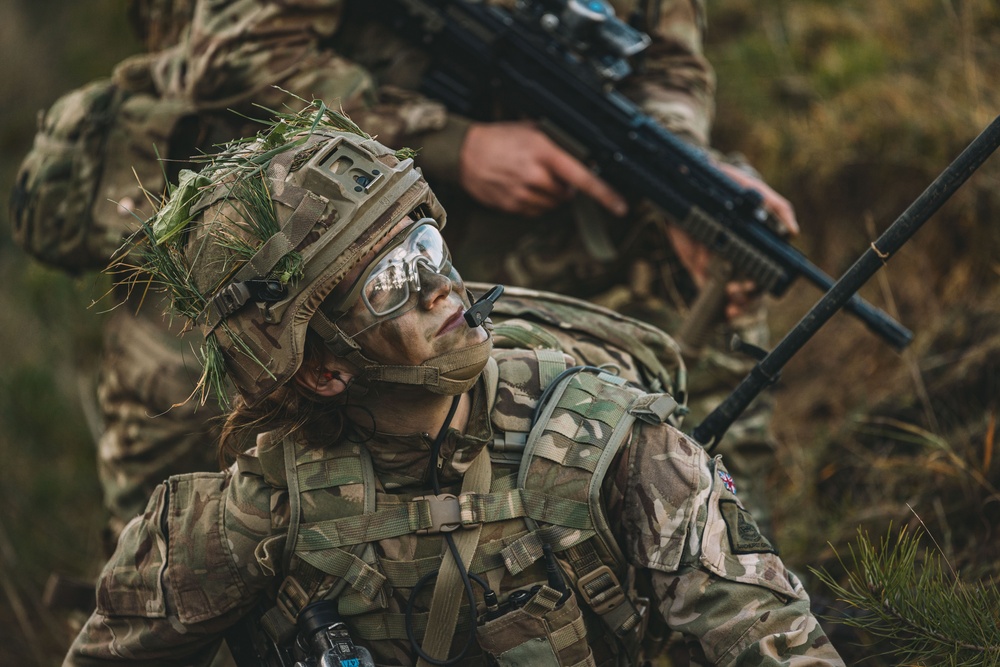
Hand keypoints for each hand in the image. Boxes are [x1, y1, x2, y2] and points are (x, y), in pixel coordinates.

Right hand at [459, 121, 627, 216]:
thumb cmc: (499, 139)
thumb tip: (581, 154)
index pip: (582, 177)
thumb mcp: (532, 130)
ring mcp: (523, 193)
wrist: (465, 153)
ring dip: (550, 195)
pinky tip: (522, 186)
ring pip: (552, 204)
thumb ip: (557, 143)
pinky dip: (535, 202)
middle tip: (550, 172)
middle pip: (566, 194)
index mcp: (544, 153)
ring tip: (532, 178)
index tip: (620, 206)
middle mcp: (535, 175)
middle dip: (565, 186)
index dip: (604, 194)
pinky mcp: (512, 205)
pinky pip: (535, 211)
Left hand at [667, 163, 796, 320]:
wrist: (684, 185)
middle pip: (752, 288)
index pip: (767, 269)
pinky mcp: (700, 268)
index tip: (755, 287)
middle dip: (748, 297)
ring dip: (736, 306)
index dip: (764, 283)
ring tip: (731, 307)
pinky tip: (717, 311)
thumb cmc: (726, 185)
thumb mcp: (752, 190)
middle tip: (738, 294)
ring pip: (733, 294)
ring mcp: (720, 263)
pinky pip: (708, 291)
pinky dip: (713, 305)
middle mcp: (741, 256)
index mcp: (756, 243)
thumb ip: (776, 206)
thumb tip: (794, 232)